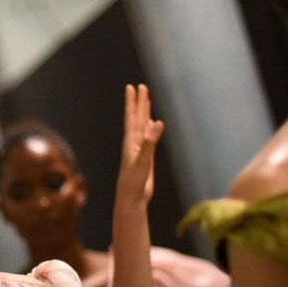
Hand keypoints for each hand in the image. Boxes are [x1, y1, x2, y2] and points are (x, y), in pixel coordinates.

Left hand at [116, 84, 164, 207]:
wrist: (131, 199)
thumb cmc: (133, 182)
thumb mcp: (143, 161)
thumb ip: (149, 142)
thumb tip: (156, 123)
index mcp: (131, 142)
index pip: (132, 117)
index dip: (133, 102)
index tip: (132, 87)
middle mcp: (133, 143)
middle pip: (137, 118)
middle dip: (139, 103)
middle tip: (140, 87)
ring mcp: (139, 150)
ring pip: (142, 127)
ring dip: (144, 114)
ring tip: (145, 101)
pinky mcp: (145, 158)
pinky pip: (148, 138)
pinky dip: (149, 129)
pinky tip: (151, 124)